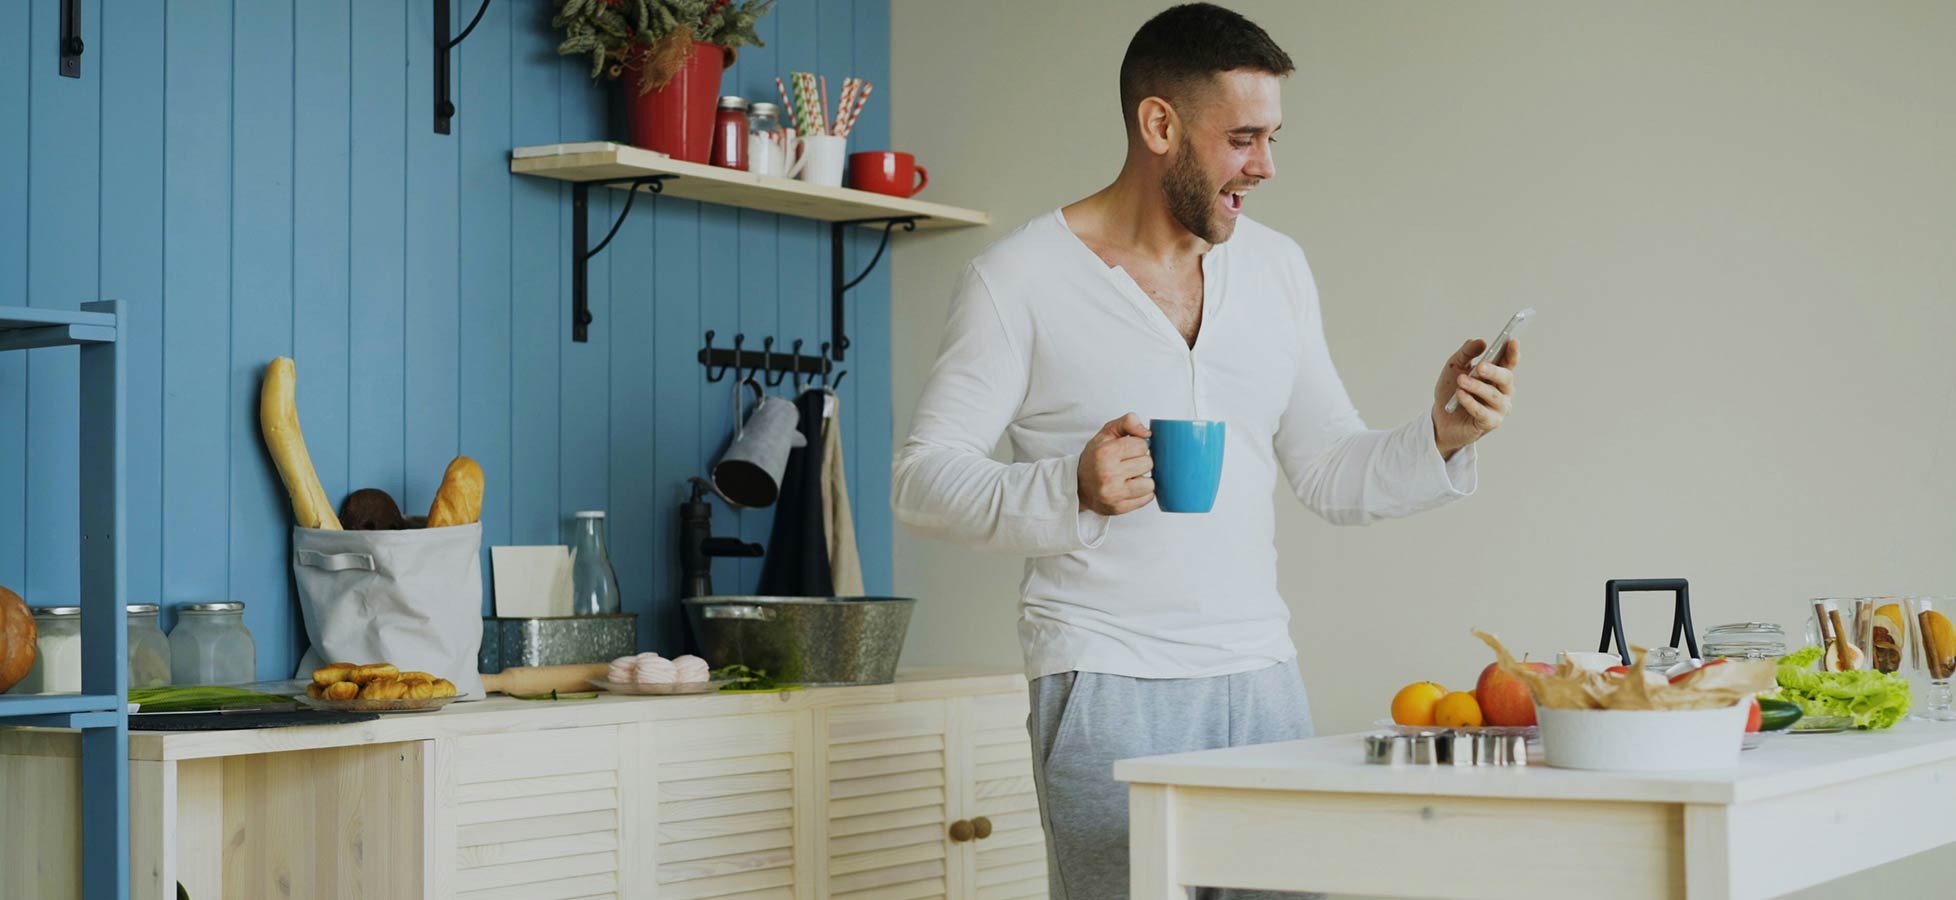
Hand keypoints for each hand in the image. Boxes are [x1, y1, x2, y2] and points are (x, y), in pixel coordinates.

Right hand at [1078, 414, 1155, 514]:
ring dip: (1144, 479)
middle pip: (1148, 463)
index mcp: (1105, 453)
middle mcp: (1108, 474)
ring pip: (1150, 484)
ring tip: (1131, 477)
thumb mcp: (1106, 434)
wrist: (1078, 486)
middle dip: (1141, 462)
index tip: (1128, 450)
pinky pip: (1147, 498)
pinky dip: (1142, 493)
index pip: (1142, 445)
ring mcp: (1113, 494)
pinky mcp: (1118, 508)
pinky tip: (1130, 488)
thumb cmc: (1095, 459)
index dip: (1138, 446)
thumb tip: (1147, 433)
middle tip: (1128, 464)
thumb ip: (1127, 423)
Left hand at [1432, 338, 1518, 457]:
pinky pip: (1482, 411)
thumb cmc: (1451, 391)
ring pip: (1493, 395)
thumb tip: (1480, 341)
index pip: (1509, 362)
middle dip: (1493, 371)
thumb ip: (1466, 353)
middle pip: (1506, 378)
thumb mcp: (1454, 367)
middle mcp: (1503, 391)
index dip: (1512, 352)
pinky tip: (1460, 395)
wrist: (1440, 418)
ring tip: (1461, 380)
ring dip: (1476, 387)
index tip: (1512, 340)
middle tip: (1480, 366)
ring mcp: (1499, 408)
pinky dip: (1470, 402)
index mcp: (1497, 375)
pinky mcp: (1490, 423)